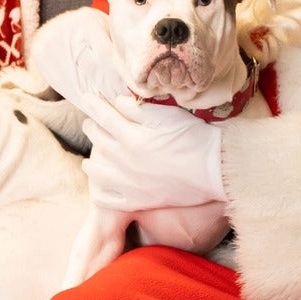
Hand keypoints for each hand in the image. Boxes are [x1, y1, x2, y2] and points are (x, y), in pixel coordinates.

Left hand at [79, 93, 224, 213]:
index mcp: (132, 137)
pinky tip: (99, 186)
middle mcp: (125, 161)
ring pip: (97, 171)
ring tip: (90, 158)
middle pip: (99, 141)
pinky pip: (109, 199)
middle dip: (92, 128)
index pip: (104, 116)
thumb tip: (116, 102)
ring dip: (91, 161)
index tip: (85, 98)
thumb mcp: (167, 115)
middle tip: (90, 123)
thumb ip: (138, 109)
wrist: (215, 170)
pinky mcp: (138, 201)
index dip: (93, 105)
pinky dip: (99, 192)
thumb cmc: (194, 137)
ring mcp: (129, 184)